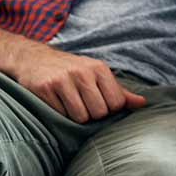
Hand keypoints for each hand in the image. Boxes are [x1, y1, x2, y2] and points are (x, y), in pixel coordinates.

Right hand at [6, 43, 144, 122]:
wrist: (33, 59)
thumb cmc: (72, 71)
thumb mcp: (97, 75)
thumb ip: (119, 91)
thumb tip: (142, 103)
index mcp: (99, 68)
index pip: (116, 103)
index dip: (109, 109)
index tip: (99, 103)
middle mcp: (82, 72)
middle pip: (99, 112)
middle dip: (92, 114)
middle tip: (83, 104)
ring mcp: (62, 80)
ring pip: (81, 117)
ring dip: (76, 116)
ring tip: (70, 104)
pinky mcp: (45, 88)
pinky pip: (61, 115)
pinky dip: (60, 114)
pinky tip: (56, 102)